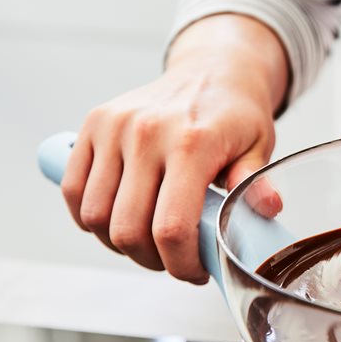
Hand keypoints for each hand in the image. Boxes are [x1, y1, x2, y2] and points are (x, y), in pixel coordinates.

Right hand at [62, 14, 288, 282]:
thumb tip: (267, 209)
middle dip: (150, 260)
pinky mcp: (93, 125)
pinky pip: (73, 189)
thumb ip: (255, 182)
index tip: (194, 272)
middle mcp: (146, 133)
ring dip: (118, 242)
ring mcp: (114, 127)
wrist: (213, 69)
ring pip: (94, 216)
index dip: (180, 265)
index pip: (171, 228)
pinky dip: (89, 216)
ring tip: (147, 240)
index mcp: (191, 143)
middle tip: (172, 259)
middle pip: (127, 229)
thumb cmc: (236, 115)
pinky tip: (119, 219)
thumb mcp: (259, 147)